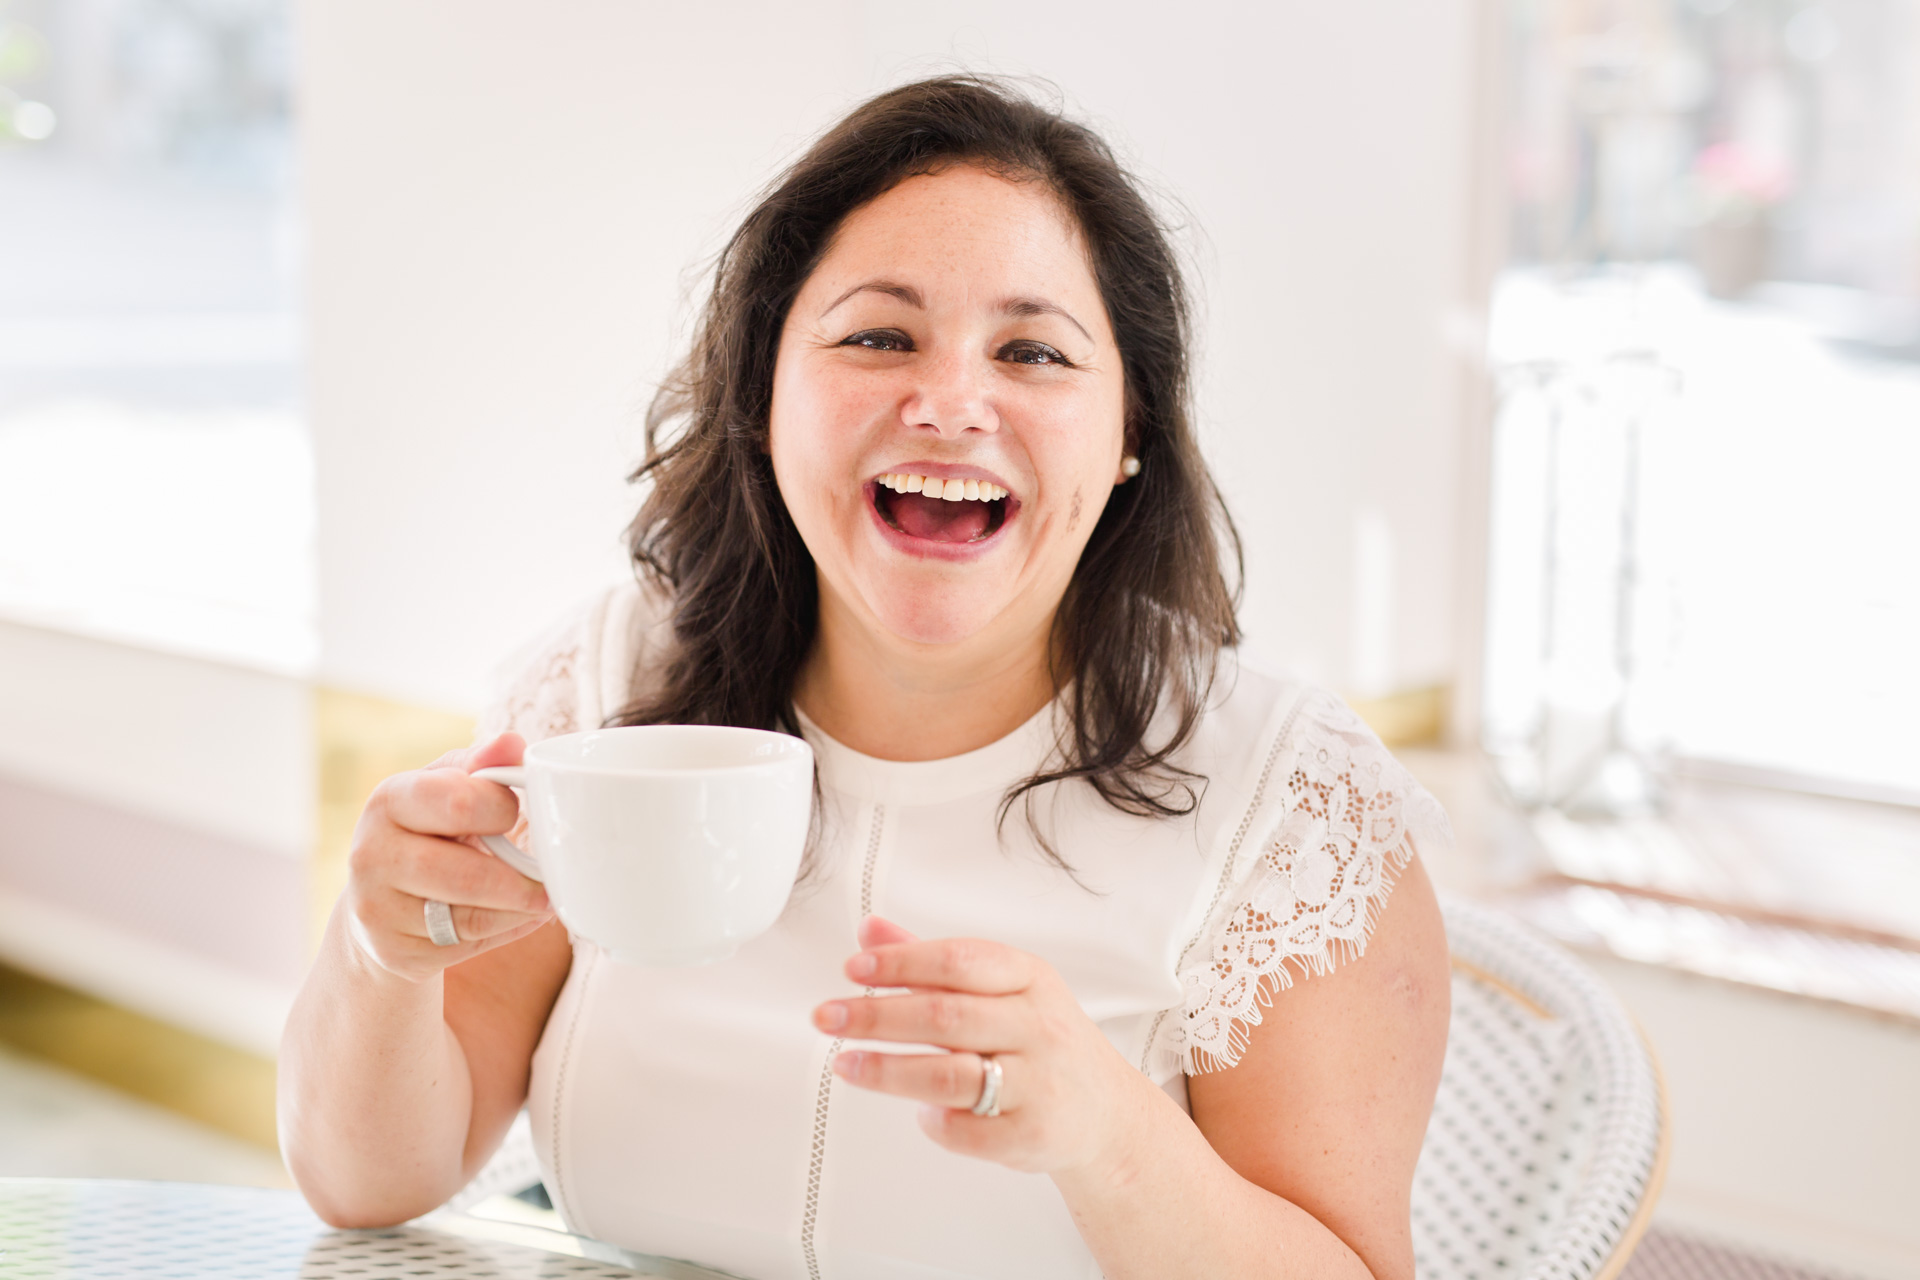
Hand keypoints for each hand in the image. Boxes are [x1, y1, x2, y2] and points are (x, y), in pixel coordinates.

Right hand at [340, 732, 553, 982]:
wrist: (379, 901)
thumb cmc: (426, 830)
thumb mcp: (446, 786)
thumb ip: (481, 764)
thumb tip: (512, 744)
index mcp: (388, 800)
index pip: (460, 803)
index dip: (502, 809)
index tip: (516, 814)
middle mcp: (370, 854)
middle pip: (466, 874)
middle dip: (519, 877)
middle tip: (546, 875)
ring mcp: (376, 909)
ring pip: (471, 916)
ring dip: (519, 909)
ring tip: (543, 898)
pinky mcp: (393, 951)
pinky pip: (466, 945)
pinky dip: (504, 931)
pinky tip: (517, 917)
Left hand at [814, 916, 1150, 1177]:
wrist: (1107, 1113)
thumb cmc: (1043, 1042)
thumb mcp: (1004, 989)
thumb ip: (933, 963)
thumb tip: (870, 931)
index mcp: (1029, 979)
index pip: (958, 961)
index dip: (901, 962)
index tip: (853, 967)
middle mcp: (1038, 1026)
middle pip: (945, 1016)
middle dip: (877, 1015)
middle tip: (828, 1016)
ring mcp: (1039, 1083)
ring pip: (951, 1075)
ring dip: (888, 1071)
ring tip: (846, 1064)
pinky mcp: (1033, 1134)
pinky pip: (969, 1131)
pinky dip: (935, 1123)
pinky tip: (919, 1111)